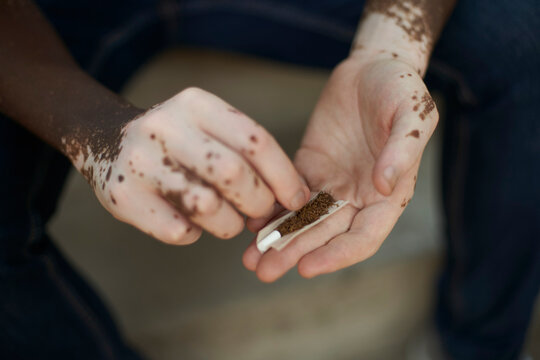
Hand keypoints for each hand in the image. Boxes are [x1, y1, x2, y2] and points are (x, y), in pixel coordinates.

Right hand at [73, 87, 309, 244]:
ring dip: (229, 224)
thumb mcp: (208, 125)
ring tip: (226, 219)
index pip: (255, 141)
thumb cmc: (178, 139)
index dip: (285, 176)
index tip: (298, 199)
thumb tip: (294, 196)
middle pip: (234, 174)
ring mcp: (140, 163)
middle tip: (260, 212)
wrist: (106, 140)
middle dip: (259, 203)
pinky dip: (196, 234)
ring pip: (208, 207)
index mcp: (195, 104)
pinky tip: (191, 222)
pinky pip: (180, 231)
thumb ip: (247, 151)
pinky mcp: (123, 198)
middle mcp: (164, 127)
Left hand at [243, 53, 437, 281]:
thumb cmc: (401, 89)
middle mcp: (359, 196)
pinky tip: (251, 222)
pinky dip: (271, 209)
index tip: (307, 267)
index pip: (363, 237)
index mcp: (388, 194)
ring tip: (250, 258)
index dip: (337, 255)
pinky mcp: (310, 166)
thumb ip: (402, 151)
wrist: (372, 67)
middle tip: (264, 271)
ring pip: (303, 219)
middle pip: (325, 235)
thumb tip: (386, 186)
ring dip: (278, 239)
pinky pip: (288, 193)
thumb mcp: (413, 113)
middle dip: (295, 253)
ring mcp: (332, 183)